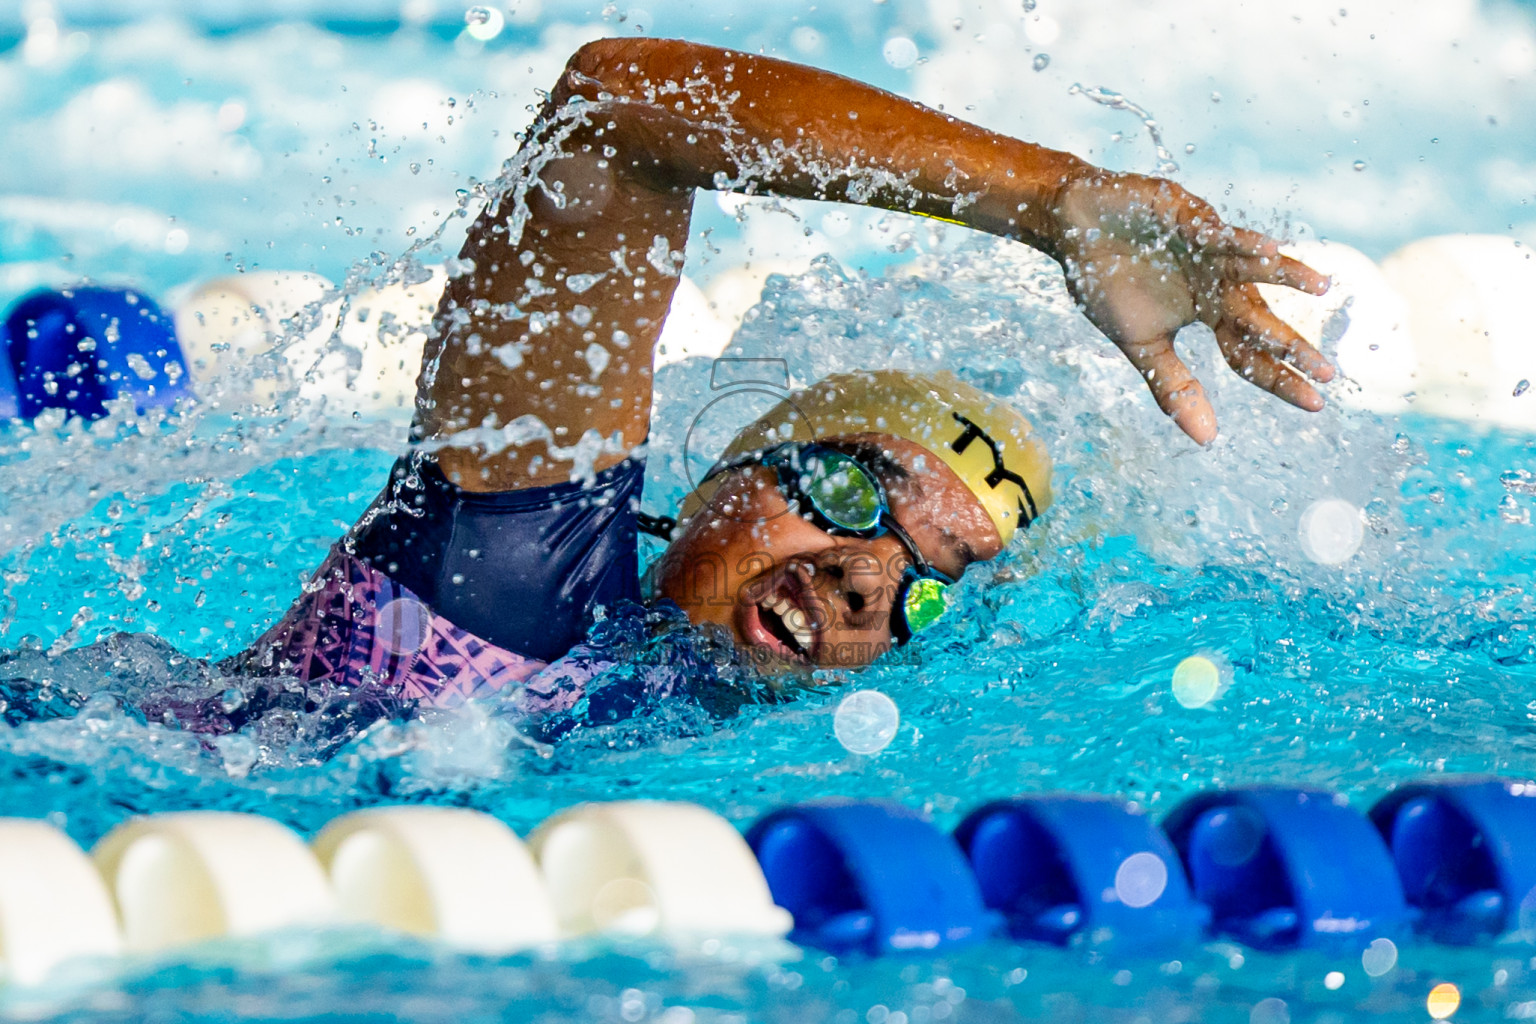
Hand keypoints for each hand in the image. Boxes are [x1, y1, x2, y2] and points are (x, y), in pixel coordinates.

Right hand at [1049, 169, 1332, 443]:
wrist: (1075, 228)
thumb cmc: (1110, 282)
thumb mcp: (1141, 344)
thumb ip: (1174, 386)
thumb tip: (1207, 440)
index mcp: (1209, 313)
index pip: (1249, 353)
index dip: (1279, 378)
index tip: (1315, 404)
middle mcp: (1217, 283)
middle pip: (1257, 318)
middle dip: (1290, 345)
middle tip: (1327, 372)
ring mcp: (1208, 248)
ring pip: (1251, 267)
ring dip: (1286, 275)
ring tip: (1320, 286)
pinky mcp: (1186, 215)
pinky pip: (1215, 232)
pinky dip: (1237, 241)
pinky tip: (1265, 248)